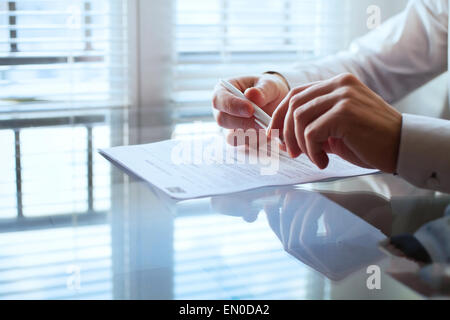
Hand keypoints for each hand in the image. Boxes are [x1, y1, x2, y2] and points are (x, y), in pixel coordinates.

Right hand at [212, 74, 288, 144]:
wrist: (276, 102)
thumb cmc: (268, 89)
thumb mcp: (269, 84)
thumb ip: (262, 89)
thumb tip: (251, 94)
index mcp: (223, 91)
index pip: (219, 100)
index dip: (233, 106)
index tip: (250, 110)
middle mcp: (222, 111)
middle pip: (223, 121)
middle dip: (244, 123)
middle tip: (264, 121)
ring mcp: (230, 128)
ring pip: (233, 137)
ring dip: (252, 134)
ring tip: (269, 126)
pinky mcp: (240, 140)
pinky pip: (245, 146)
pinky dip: (259, 142)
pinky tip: (270, 134)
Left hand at [268, 73, 401, 172]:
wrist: (401, 146)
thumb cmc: (370, 140)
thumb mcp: (338, 126)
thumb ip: (314, 123)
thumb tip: (283, 135)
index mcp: (337, 84)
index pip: (296, 94)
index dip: (280, 115)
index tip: (275, 136)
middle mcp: (339, 85)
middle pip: (293, 104)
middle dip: (285, 132)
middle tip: (291, 152)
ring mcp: (342, 96)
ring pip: (299, 118)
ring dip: (300, 143)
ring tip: (313, 157)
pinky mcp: (345, 113)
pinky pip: (311, 132)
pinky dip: (312, 151)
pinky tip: (324, 161)